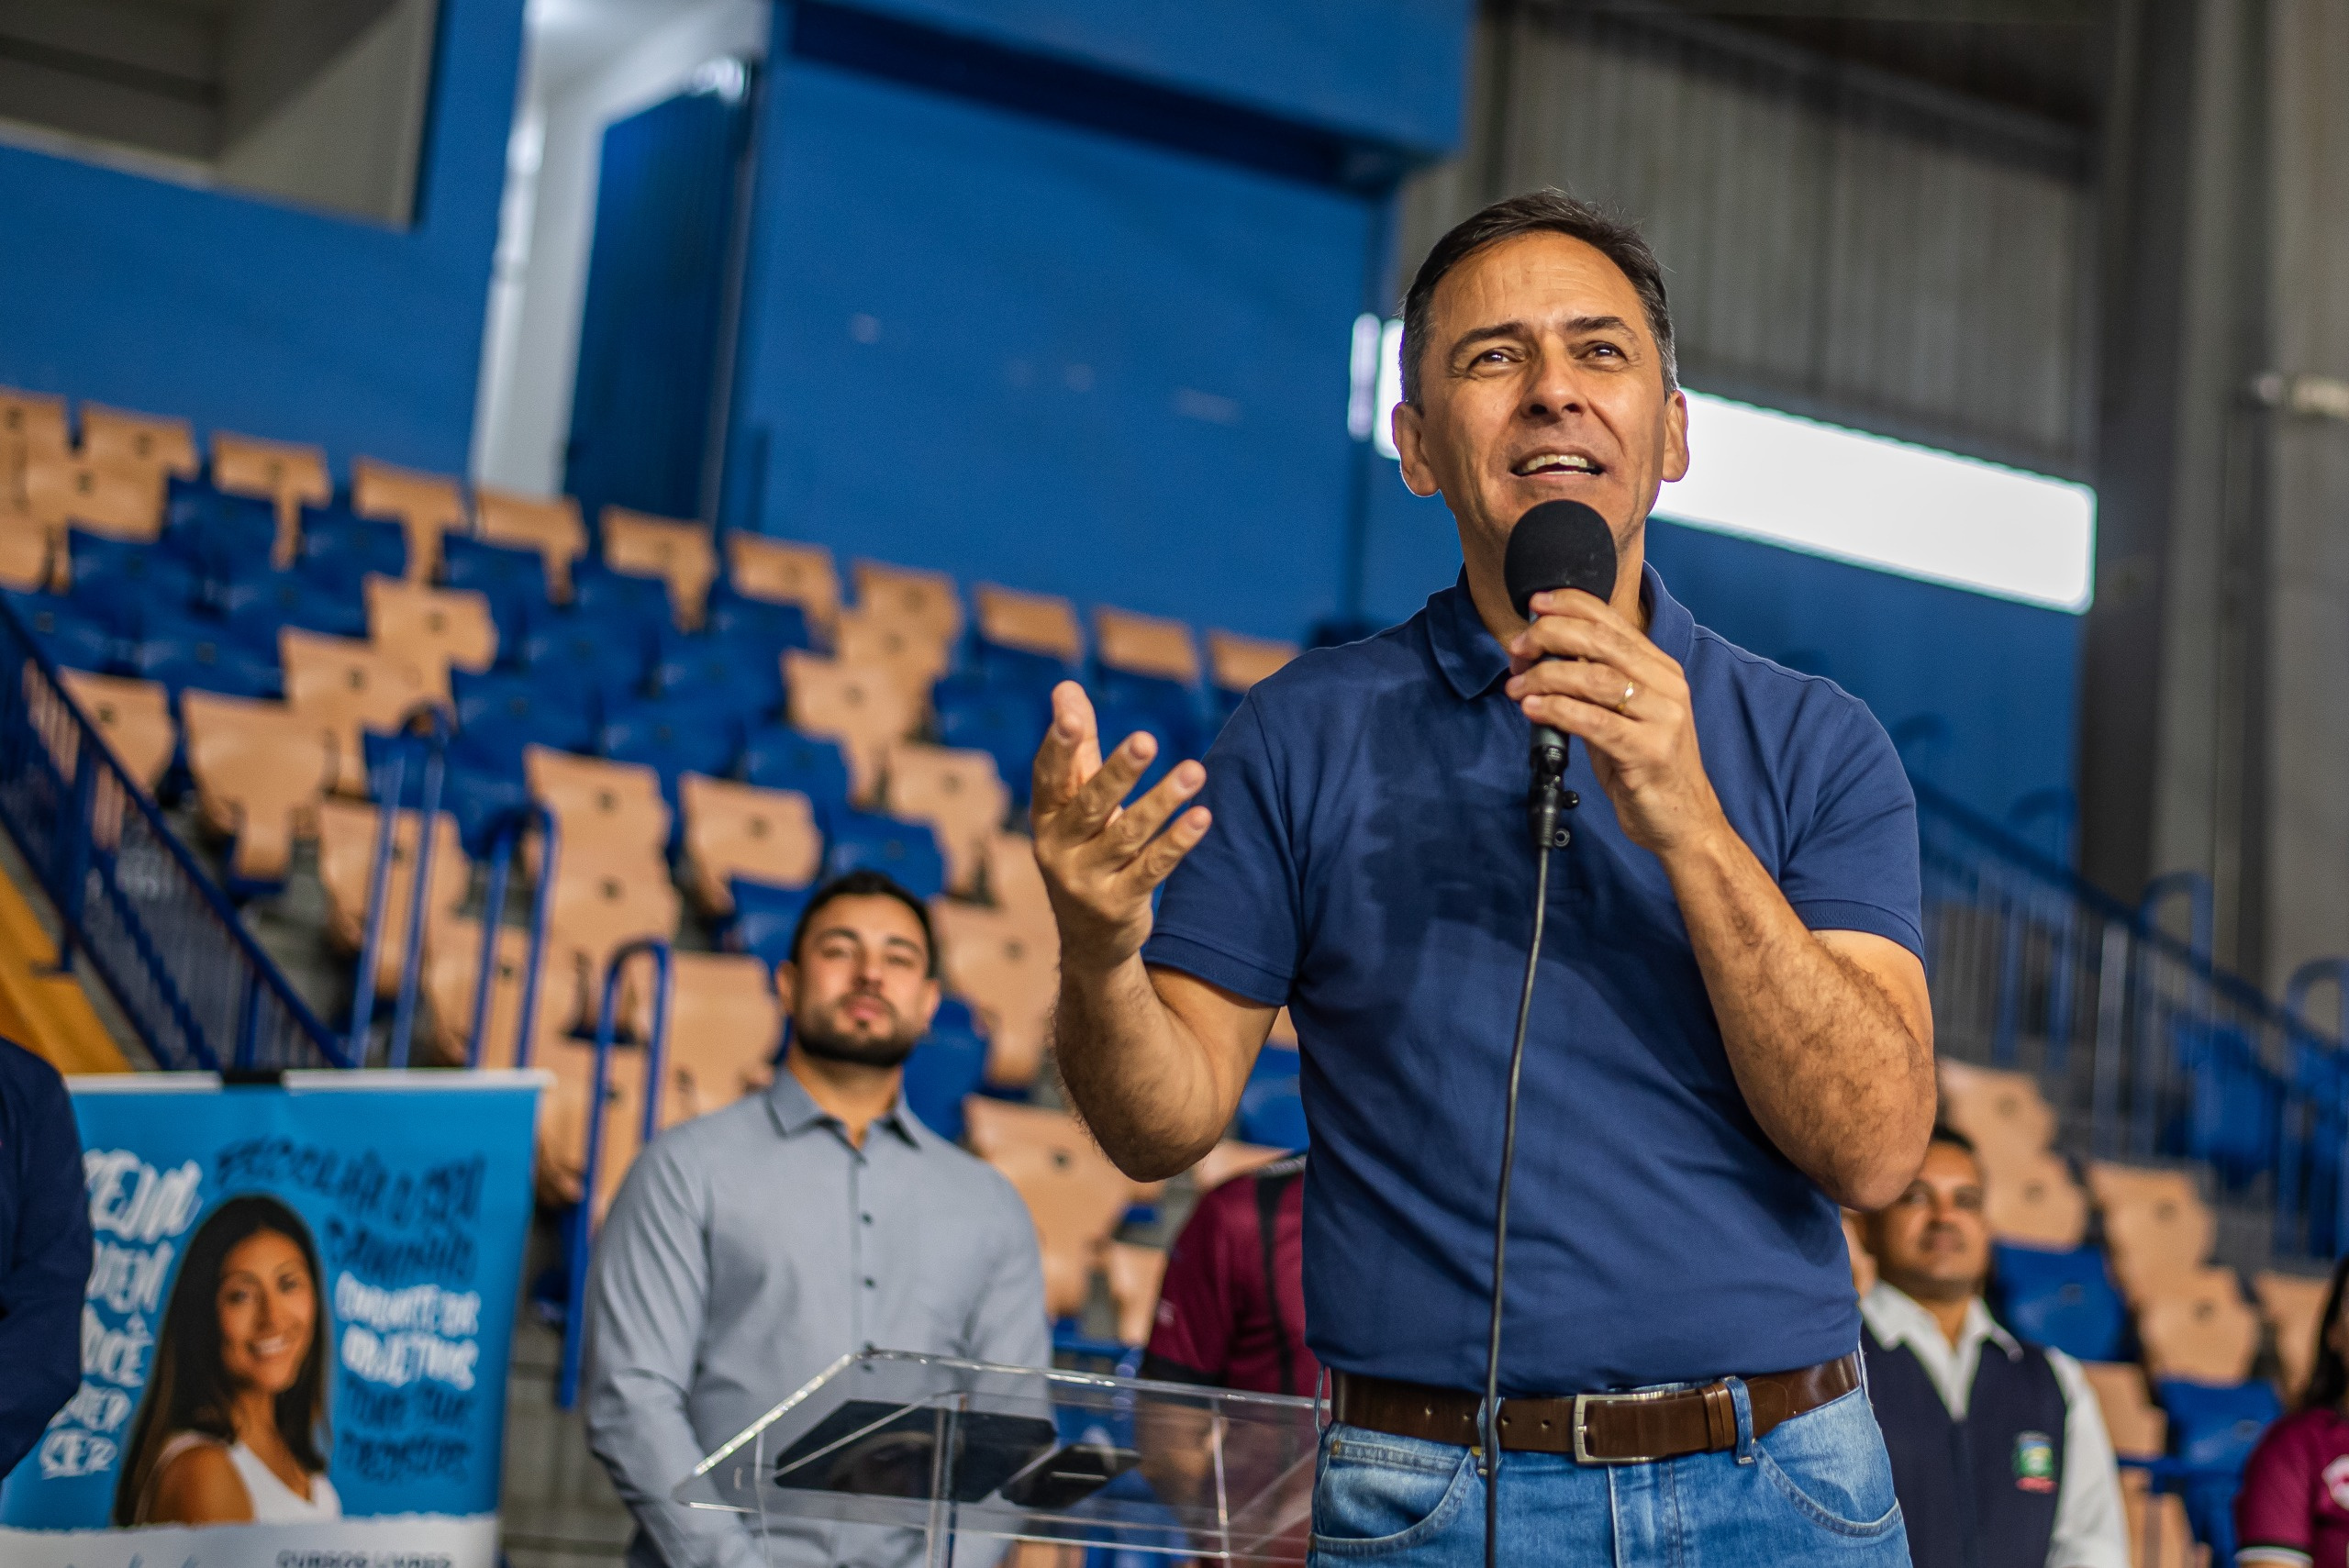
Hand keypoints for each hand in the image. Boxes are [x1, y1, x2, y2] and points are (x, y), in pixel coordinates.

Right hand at [1030, 683, 1211, 972]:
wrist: (1089, 940)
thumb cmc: (1085, 850)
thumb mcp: (1074, 804)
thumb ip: (1077, 747)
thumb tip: (1065, 686)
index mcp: (1045, 818)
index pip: (1048, 777)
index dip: (1058, 746)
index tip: (1071, 715)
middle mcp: (1058, 849)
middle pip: (1090, 804)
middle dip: (1117, 771)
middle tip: (1146, 739)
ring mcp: (1087, 881)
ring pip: (1128, 835)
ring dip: (1162, 801)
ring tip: (1195, 770)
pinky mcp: (1119, 905)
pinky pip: (1152, 869)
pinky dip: (1177, 842)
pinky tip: (1202, 817)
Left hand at [1503, 590, 1725, 856]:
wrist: (1684, 820)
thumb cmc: (1644, 766)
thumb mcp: (1619, 715)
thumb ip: (1590, 686)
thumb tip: (1541, 660)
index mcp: (1660, 669)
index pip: (1613, 622)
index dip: (1570, 605)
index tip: (1534, 605)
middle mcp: (1666, 685)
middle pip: (1601, 642)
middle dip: (1551, 636)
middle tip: (1518, 648)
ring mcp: (1662, 717)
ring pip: (1595, 678)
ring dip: (1546, 677)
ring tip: (1517, 686)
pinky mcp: (1649, 750)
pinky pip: (1595, 721)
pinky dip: (1557, 710)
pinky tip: (1533, 709)